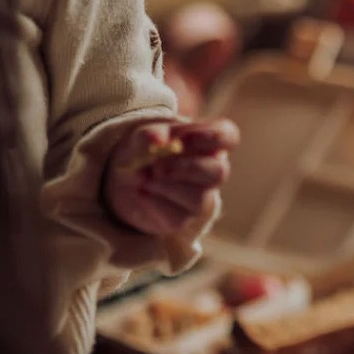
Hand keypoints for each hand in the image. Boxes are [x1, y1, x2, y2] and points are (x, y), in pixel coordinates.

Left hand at [104, 119, 237, 236]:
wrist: (125, 181)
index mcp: (208, 143)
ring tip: (142, 177)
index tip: (184, 139)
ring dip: (166, 187)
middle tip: (158, 167)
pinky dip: (153, 202)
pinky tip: (140, 192)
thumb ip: (150, 135)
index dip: (212, 136)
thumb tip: (158, 140)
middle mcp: (211, 171)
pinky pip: (176, 216)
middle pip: (219, 172)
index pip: (228, 137)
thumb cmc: (144, 151)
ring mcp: (201, 197)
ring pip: (198, 198)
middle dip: (188, 168)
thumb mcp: (142, 137)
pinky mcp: (182, 219)